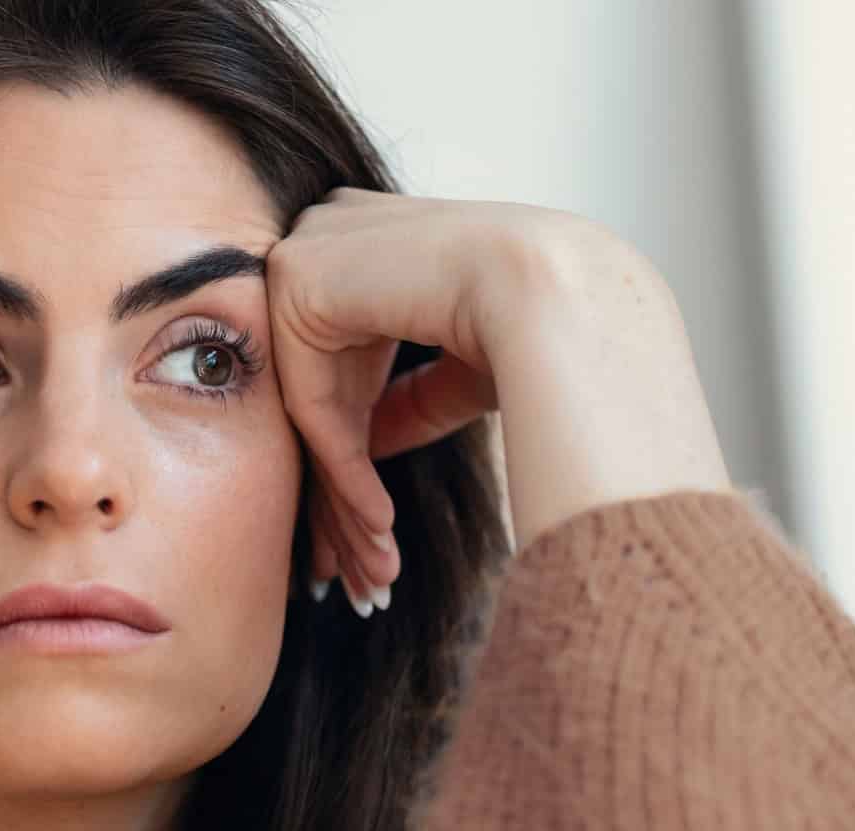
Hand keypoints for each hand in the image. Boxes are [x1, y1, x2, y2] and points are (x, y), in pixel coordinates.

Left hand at [263, 190, 733, 608]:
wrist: (558, 290)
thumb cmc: (540, 322)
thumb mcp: (459, 367)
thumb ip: (405, 397)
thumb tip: (368, 444)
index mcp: (371, 239)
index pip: (344, 358)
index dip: (359, 449)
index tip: (375, 522)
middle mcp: (331, 235)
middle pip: (323, 391)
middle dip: (341, 493)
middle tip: (355, 566)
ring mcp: (307, 254)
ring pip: (317, 410)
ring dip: (349, 502)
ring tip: (373, 570)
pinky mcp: (297, 285)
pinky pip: (316, 407)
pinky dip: (348, 475)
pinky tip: (382, 529)